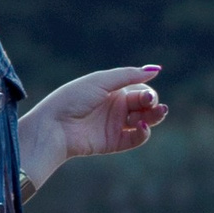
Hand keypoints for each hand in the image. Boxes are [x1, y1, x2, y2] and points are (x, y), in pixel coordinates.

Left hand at [20, 64, 165, 191]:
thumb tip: (156, 70)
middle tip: (151, 103)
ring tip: (159, 113)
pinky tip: (142, 126)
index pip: (140, 90)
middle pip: (145, 105)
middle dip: (152, 103)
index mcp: (112, 90)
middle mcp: (115, 107)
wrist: (54, 126)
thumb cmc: (73, 99)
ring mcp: (115, 126)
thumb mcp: (101, 81)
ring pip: (145, 121)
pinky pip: (135, 138)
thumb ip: (128, 75)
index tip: (148, 94)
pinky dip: (143, 133)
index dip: (148, 92)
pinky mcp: (113, 143)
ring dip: (154, 117)